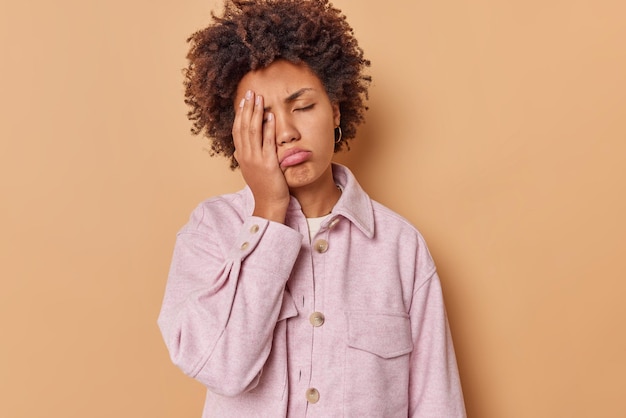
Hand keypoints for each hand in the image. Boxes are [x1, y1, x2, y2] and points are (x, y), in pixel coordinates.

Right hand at [232, 90, 289, 222]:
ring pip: (253, 131)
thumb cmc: (263, 189)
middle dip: (247, 108)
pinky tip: (270, 116)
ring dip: (256, 113)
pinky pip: (267, 142)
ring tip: (259, 99)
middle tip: (251, 93)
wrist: (269, 205)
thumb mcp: (251, 172)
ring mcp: (256, 159)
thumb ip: (246, 159)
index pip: (237, 130)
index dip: (240, 114)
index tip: (243, 101)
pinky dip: (268, 128)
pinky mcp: (268, 164)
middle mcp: (246, 156)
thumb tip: (238, 150)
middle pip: (243, 127)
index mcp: (241, 157)